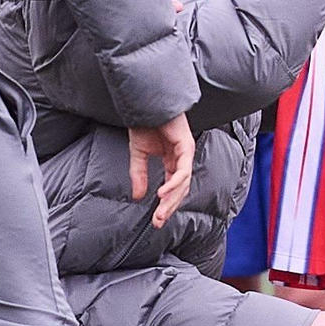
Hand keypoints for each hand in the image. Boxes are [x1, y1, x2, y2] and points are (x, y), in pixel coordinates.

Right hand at [128, 114, 194, 228]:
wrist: (145, 104)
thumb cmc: (144, 124)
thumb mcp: (138, 154)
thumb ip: (139, 174)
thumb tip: (138, 196)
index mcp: (172, 160)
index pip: (173, 188)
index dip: (165, 204)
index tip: (156, 221)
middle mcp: (182, 158)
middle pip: (181, 189)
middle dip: (169, 207)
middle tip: (158, 222)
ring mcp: (186, 152)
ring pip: (183, 183)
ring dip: (171, 199)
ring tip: (160, 212)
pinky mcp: (186, 146)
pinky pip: (182, 170)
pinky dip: (173, 183)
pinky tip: (162, 193)